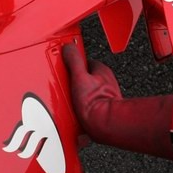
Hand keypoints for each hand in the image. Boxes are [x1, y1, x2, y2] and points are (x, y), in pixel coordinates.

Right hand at [60, 43, 172, 159]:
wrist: (105, 125)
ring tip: (70, 102)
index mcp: (102, 71)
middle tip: (66, 87)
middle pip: (87, 78)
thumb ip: (74, 60)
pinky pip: (91, 105)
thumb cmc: (95, 103)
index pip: (86, 62)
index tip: (66, 68)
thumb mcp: (79, 77)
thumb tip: (68, 47)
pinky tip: (77, 112)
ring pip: (89, 92)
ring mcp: (106, 96)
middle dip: (76, 82)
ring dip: (80, 96)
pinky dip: (84, 107)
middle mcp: (106, 82)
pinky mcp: (103, 109)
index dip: (75, 65)